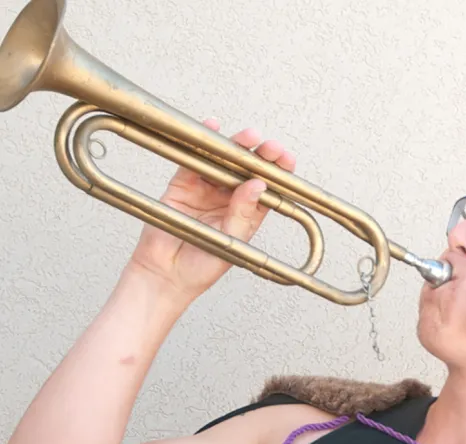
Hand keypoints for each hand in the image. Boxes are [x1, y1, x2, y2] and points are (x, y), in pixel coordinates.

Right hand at [126, 118, 295, 303]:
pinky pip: (193, 161)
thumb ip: (243, 214)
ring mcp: (206, 190)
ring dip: (235, 146)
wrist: (164, 277)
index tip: (285, 158)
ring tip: (248, 136)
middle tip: (269, 146)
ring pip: (223, 161)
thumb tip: (258, 185)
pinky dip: (202, 144)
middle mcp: (229, 198)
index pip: (268, 186)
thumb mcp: (232, 242)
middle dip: (260, 154)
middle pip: (247, 169)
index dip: (278, 171)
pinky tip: (213, 128)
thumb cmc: (201, 268)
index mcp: (249, 213)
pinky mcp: (182, 186)